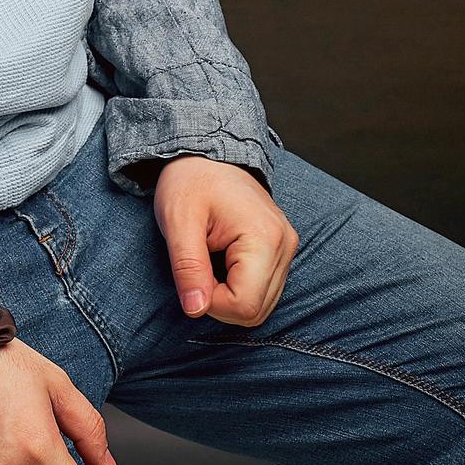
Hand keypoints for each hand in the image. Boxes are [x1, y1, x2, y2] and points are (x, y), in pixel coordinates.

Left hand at [153, 155, 298, 326]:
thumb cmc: (189, 181)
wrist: (204, 154)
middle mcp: (284, 244)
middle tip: (198, 266)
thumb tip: (195, 310)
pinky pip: (264, 289)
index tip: (193, 274)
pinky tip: (223, 261)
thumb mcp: (177, 221)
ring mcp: (286, 247)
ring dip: (230, 295)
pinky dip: (240, 286)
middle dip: (220, 301)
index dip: (212, 302)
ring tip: (210, 260)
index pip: (245, 306)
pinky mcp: (281, 248)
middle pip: (256, 311)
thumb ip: (188, 267)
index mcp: (264, 237)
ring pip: (262, 305)